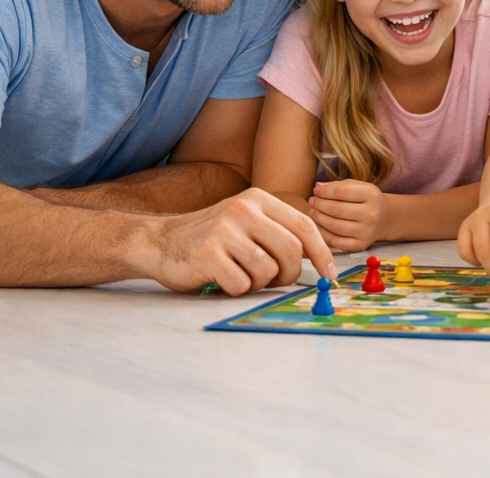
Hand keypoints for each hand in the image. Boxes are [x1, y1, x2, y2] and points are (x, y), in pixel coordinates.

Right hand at [133, 188, 335, 294]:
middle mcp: (243, 209)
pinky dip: (237, 290)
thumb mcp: (246, 221)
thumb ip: (278, 232)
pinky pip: (241, 284)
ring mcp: (224, 230)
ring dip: (259, 283)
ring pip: (267, 270)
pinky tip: (222, 279)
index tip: (330, 272)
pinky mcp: (207, 254)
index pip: (303, 225)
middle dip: (290, 274)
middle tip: (276, 282)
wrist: (159, 242)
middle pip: (290, 250)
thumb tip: (318, 258)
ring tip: (241, 275)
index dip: (321, 251)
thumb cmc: (211, 238)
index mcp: (258, 199)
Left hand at [309, 179, 389, 250]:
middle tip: (312, 201)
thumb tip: (317, 187)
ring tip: (313, 211)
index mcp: (371, 195)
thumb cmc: (367, 200)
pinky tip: (319, 225)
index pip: (341, 192)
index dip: (324, 191)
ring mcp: (366, 232)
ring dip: (319, 218)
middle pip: (336, 209)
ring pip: (334, 226)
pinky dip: (323, 233)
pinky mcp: (360, 245)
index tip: (316, 191)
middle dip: (319, 204)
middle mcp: (371, 214)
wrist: (385, 219)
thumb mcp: (358, 187)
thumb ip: (338, 185)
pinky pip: (336, 241)